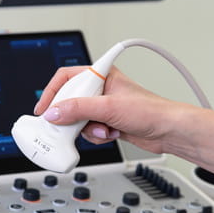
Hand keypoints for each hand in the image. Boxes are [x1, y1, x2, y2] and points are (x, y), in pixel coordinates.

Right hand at [33, 66, 191, 153]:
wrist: (169, 131)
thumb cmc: (150, 111)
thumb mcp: (109, 108)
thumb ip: (78, 109)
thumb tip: (54, 113)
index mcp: (101, 76)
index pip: (66, 77)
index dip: (52, 92)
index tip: (44, 109)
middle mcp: (101, 90)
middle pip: (70, 102)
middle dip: (72, 118)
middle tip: (70, 126)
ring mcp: (103, 108)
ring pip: (78, 120)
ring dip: (88, 129)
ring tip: (104, 130)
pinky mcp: (107, 123)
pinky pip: (89, 131)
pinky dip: (97, 136)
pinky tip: (111, 134)